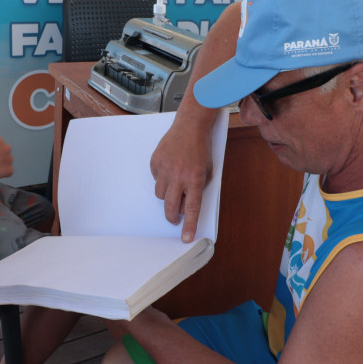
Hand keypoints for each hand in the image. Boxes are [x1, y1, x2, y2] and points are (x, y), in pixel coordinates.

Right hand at [150, 119, 212, 242]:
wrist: (191, 126)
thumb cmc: (201, 148)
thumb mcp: (207, 171)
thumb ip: (197, 188)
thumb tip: (186, 205)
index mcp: (195, 178)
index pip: (192, 208)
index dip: (189, 225)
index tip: (186, 238)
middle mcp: (179, 175)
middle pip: (171, 206)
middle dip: (172, 217)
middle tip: (175, 219)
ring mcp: (165, 168)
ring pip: (160, 195)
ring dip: (167, 195)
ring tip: (175, 185)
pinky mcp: (155, 162)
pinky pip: (156, 179)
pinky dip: (162, 178)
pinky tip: (170, 168)